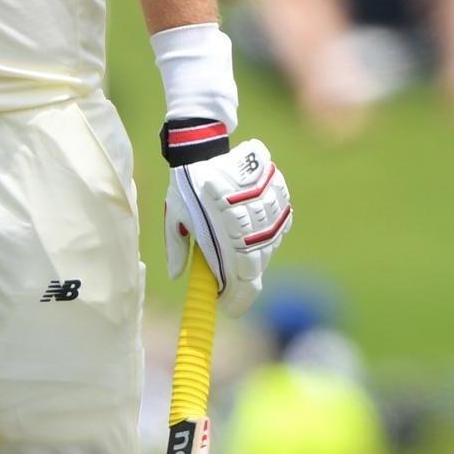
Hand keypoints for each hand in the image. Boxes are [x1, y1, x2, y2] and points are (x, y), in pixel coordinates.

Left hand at [164, 135, 292, 317]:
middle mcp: (247, 221)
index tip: (227, 307)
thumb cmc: (184, 185)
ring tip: (236, 249)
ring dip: (255, 256)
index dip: (236, 298)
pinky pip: (279, 227)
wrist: (204, 146)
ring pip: (268, 246)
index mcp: (221, 231)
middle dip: (244, 281)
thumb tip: (176, 276)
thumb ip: (177, 249)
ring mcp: (267, 207)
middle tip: (230, 288)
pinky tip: (251, 230)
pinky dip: (267, 235)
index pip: (239, 278)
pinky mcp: (279, 194)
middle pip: (256, 266)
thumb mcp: (175, 217)